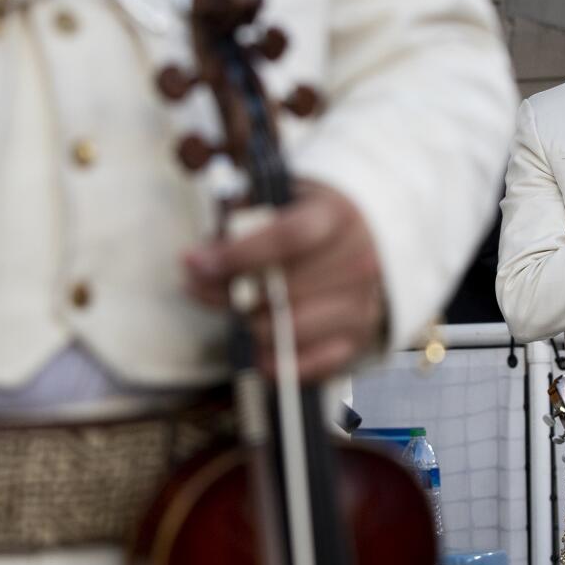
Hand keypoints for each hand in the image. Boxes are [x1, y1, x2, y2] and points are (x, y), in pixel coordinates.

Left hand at [182, 182, 384, 382]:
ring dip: (249, 326)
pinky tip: (256, 351)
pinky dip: (278, 363)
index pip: (289, 238)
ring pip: (291, 329)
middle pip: (285, 289)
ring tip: (231, 314)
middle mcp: (360, 259)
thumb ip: (242, 217)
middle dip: (230, 292)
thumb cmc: (310, 219)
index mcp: (339, 215)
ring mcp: (362, 303)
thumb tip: (203, 258)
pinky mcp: (358, 339)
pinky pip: (311, 365)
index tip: (198, 263)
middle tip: (196, 287)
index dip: (240, 254)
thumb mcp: (280, 199)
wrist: (368, 241)